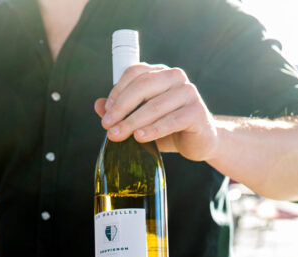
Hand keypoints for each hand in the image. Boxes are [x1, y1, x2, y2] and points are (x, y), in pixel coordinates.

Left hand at [95, 63, 218, 161]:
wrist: (200, 142)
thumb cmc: (170, 129)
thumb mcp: (143, 120)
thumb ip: (122, 111)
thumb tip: (97, 106)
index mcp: (161, 73)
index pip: (135, 73)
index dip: (117, 92)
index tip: (105, 112)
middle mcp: (176, 77)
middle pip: (143, 86)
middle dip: (121, 108)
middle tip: (107, 126)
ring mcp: (188, 92)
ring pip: (155, 105)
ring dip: (133, 121)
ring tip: (118, 135)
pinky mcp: (197, 112)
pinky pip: (172, 120)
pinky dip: (154, 130)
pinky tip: (140, 138)